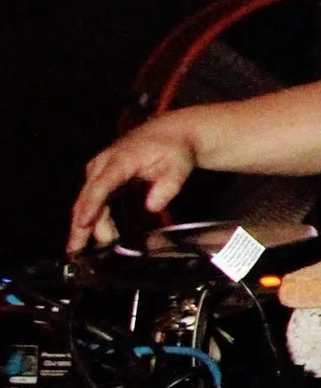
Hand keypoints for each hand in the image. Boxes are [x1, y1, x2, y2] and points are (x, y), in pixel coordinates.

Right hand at [69, 113, 205, 253]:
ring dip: (86, 227)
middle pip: (87, 197)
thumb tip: (152, 206)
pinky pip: (94, 201)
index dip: (91, 206)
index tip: (82, 224)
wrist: (170, 134)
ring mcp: (100, 170)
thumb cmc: (173, 149)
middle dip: (80, 225)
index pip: (101, 186)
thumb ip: (168, 186)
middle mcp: (104, 164)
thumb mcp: (179, 166)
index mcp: (121, 160)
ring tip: (86, 253)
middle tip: (75, 251)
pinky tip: (98, 238)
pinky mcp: (102, 178)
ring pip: (87, 202)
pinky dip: (94, 220)